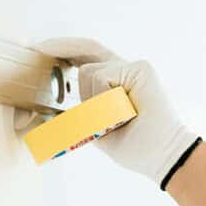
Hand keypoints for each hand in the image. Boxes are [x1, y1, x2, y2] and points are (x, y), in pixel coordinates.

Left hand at [29, 37, 200, 188]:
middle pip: (86, 58)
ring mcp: (134, 67)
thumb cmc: (137, 148)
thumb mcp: (98, 131)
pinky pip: (102, 78)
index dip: (66, 49)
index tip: (41, 48)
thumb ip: (81, 115)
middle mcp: (127, 70)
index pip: (88, 57)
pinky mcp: (140, 69)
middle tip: (46, 58)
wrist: (163, 157)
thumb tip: (48, 112)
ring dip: (94, 103)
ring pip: (89, 73)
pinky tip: (124, 113)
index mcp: (117, 83)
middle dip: (65, 56)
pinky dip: (104, 102)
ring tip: (118, 121)